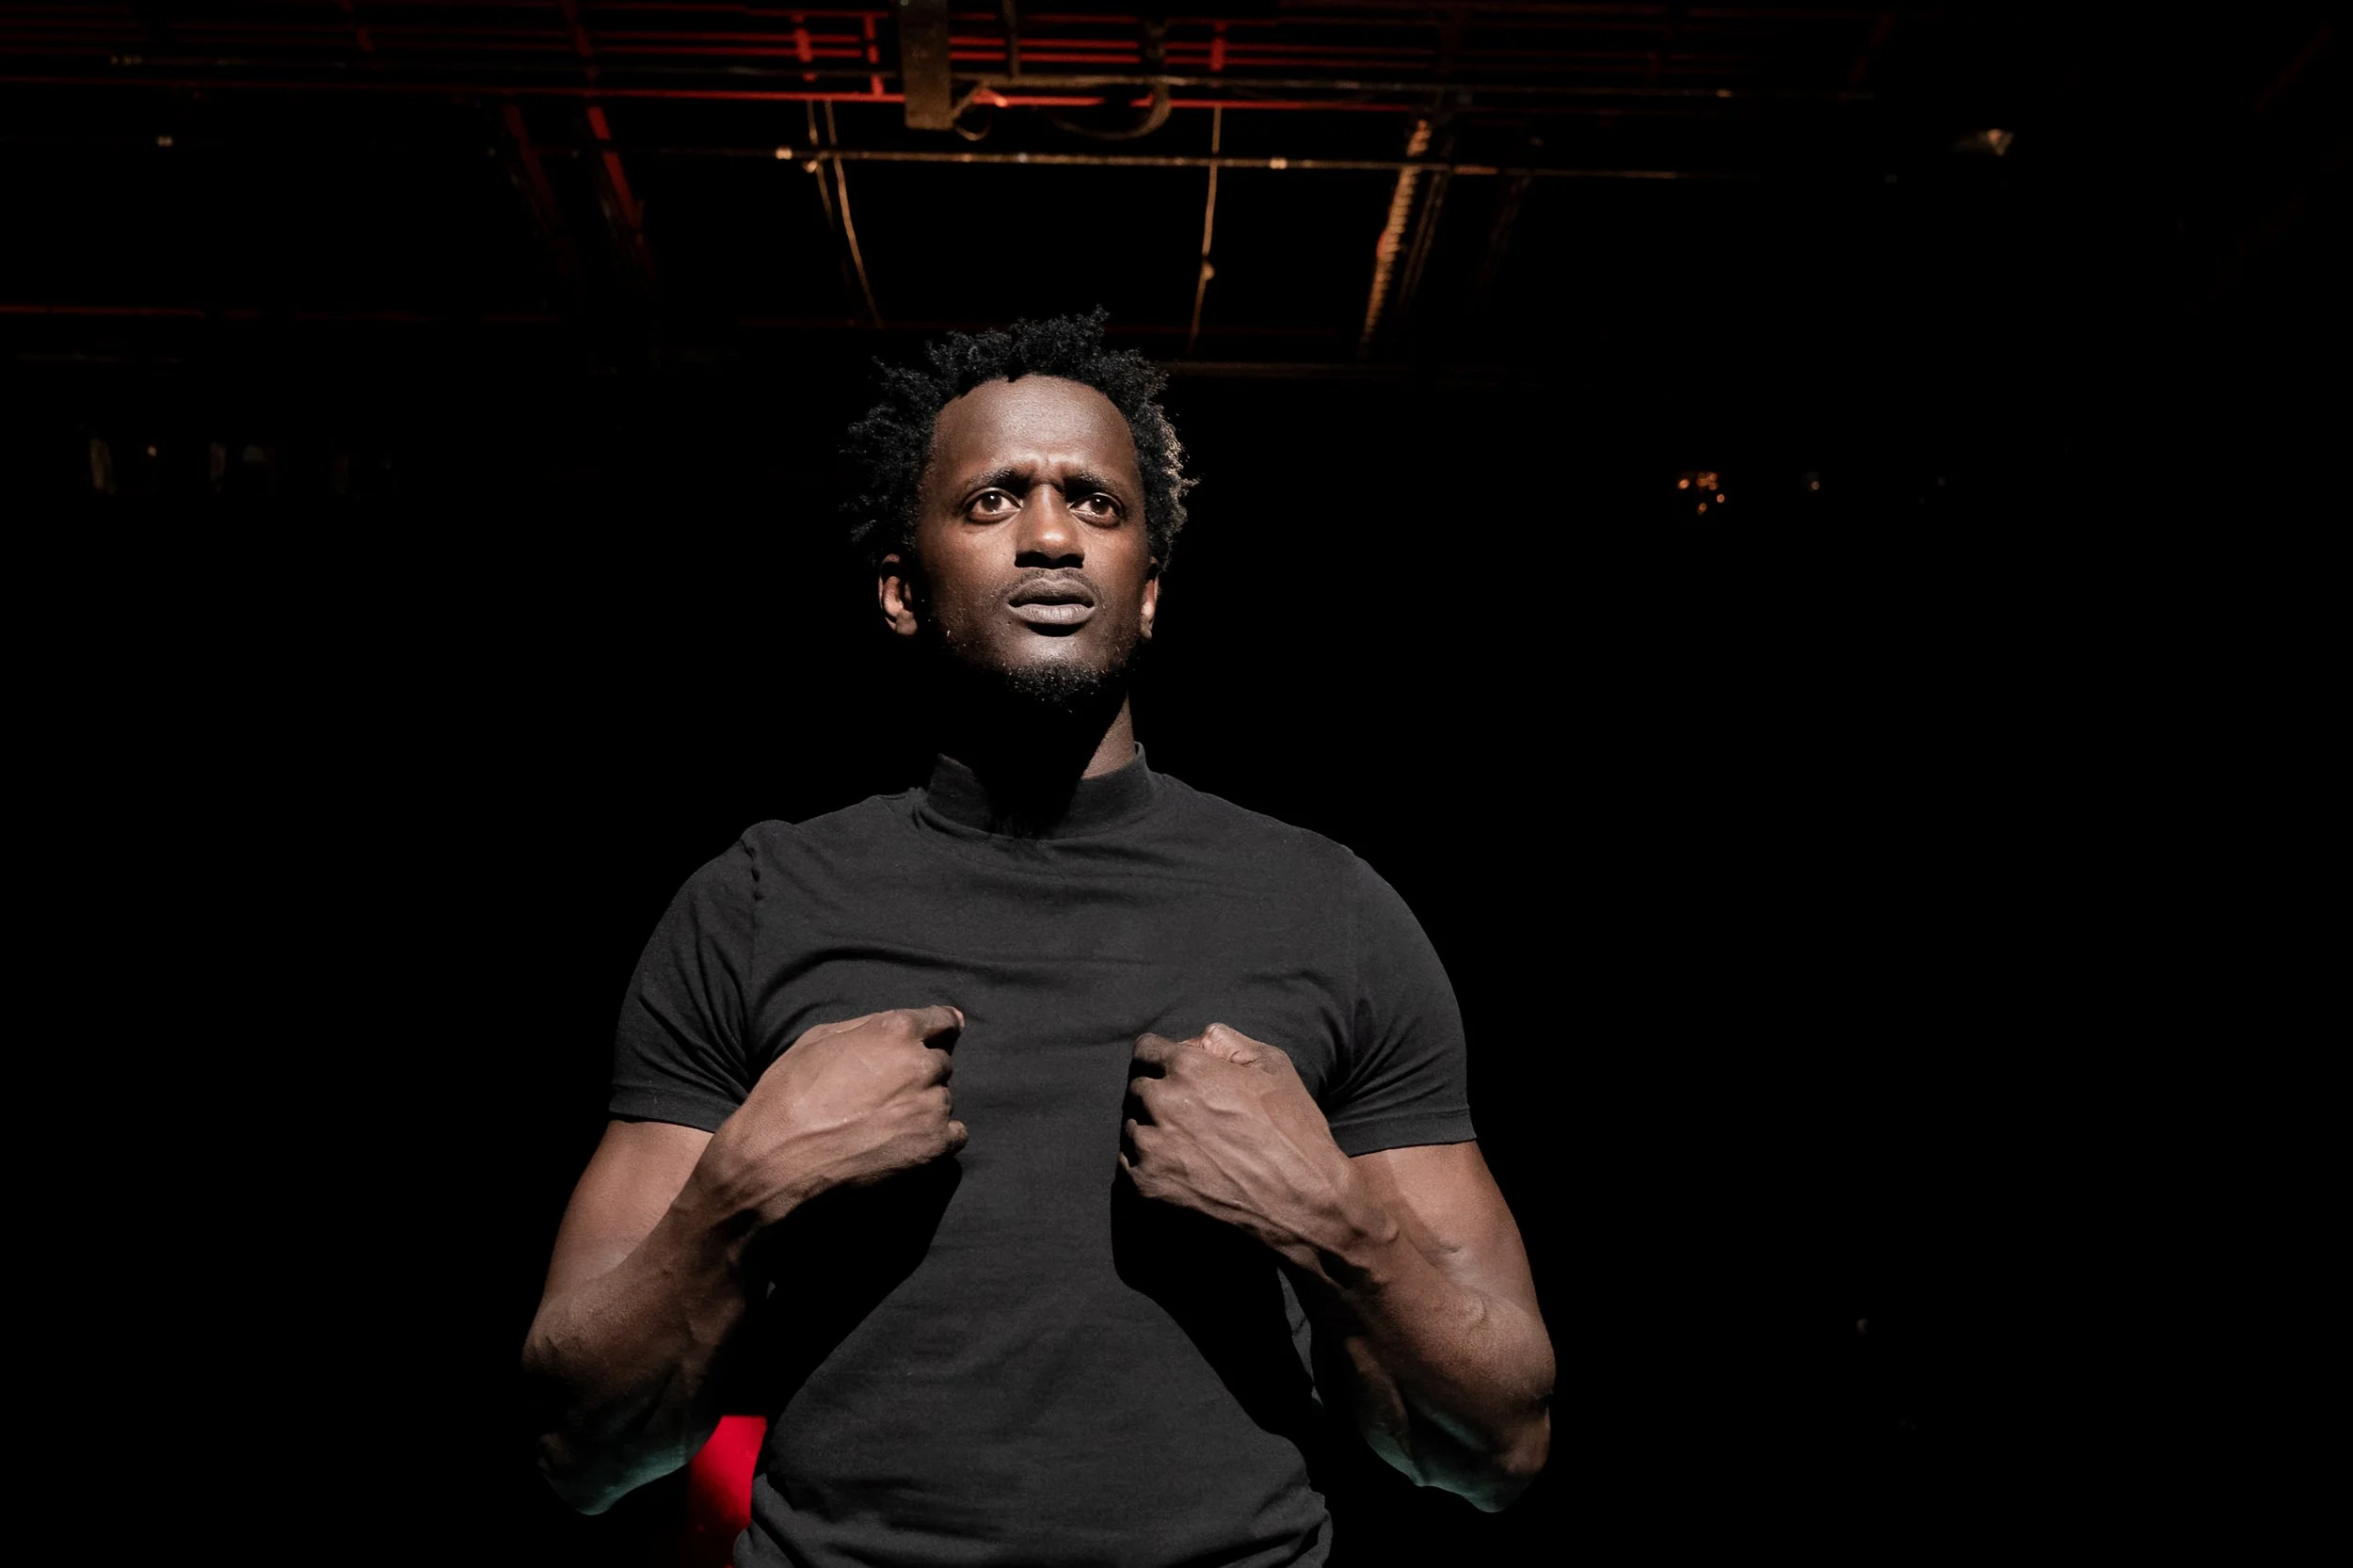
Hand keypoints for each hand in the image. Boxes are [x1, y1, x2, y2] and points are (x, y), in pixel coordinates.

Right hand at [703, 1006, 966, 1224]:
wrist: (775, 1160)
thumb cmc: (788, 1095)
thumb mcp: (818, 1039)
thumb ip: (871, 1025)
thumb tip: (917, 1020)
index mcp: (895, 1031)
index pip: (942, 1020)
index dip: (937, 1030)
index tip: (937, 1038)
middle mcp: (921, 1064)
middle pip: (940, 1062)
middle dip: (918, 1073)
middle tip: (883, 1094)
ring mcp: (931, 1107)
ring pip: (943, 1098)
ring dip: (923, 1106)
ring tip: (882, 1123)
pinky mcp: (934, 1146)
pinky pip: (955, 1134)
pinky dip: (935, 1138)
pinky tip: (902, 1143)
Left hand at [1121, 1023, 1374, 1267]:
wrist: (1302, 1200)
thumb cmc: (1293, 1130)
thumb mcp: (1273, 1065)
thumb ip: (1226, 1042)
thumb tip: (1196, 1041)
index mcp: (1188, 1067)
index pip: (1146, 1049)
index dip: (1160, 1058)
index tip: (1170, 1072)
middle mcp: (1162, 1102)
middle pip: (1138, 1087)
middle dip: (1158, 1093)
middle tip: (1187, 1113)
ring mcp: (1151, 1145)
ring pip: (1131, 1125)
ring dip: (1150, 1129)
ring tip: (1185, 1143)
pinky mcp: (1147, 1184)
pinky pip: (1128, 1162)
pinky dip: (1146, 1162)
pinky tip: (1178, 1165)